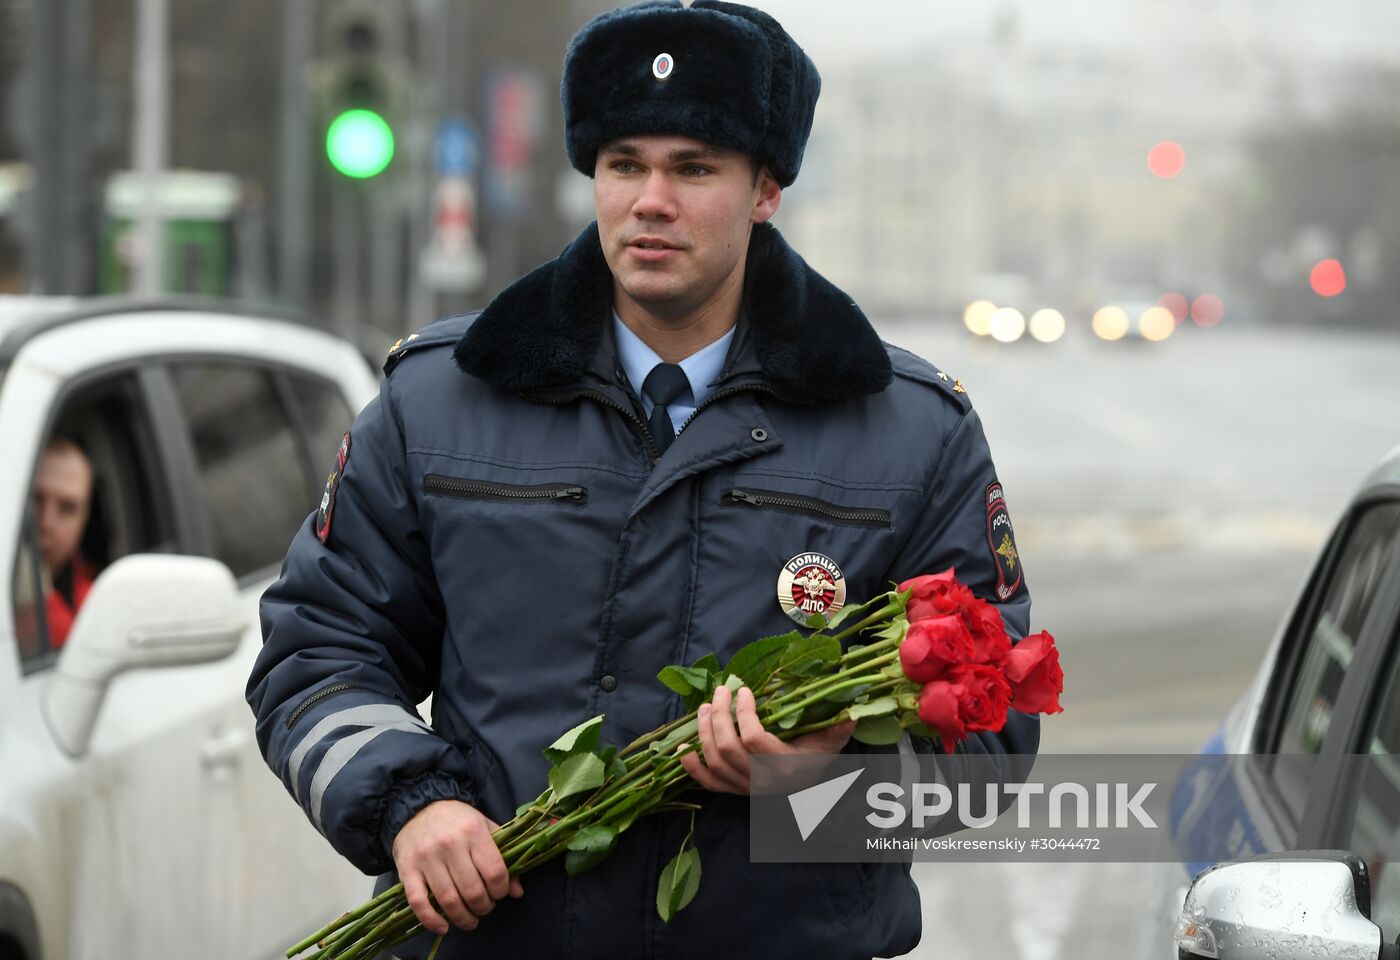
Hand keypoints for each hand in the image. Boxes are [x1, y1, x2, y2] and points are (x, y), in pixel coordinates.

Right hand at [391, 799, 523, 935]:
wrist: (418, 807)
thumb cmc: (457, 820)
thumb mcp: (485, 828)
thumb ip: (503, 857)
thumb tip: (517, 891)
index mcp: (473, 831)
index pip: (494, 871)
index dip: (501, 890)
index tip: (499, 893)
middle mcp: (450, 844)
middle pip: (472, 891)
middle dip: (484, 907)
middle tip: (485, 907)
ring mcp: (426, 858)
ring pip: (448, 900)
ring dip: (463, 918)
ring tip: (470, 920)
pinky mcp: (407, 870)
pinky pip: (418, 902)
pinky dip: (431, 921)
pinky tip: (444, 927)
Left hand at [678, 685, 855, 794]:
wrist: (810, 785)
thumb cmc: (820, 754)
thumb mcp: (833, 738)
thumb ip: (840, 723)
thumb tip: (852, 708)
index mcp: (787, 766)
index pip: (755, 741)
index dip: (743, 714)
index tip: (743, 690)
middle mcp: (764, 782)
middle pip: (728, 749)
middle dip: (718, 716)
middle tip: (720, 692)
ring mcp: (746, 789)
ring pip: (714, 762)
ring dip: (703, 732)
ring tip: (704, 707)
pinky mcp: (734, 792)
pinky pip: (707, 783)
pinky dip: (691, 766)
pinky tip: (683, 747)